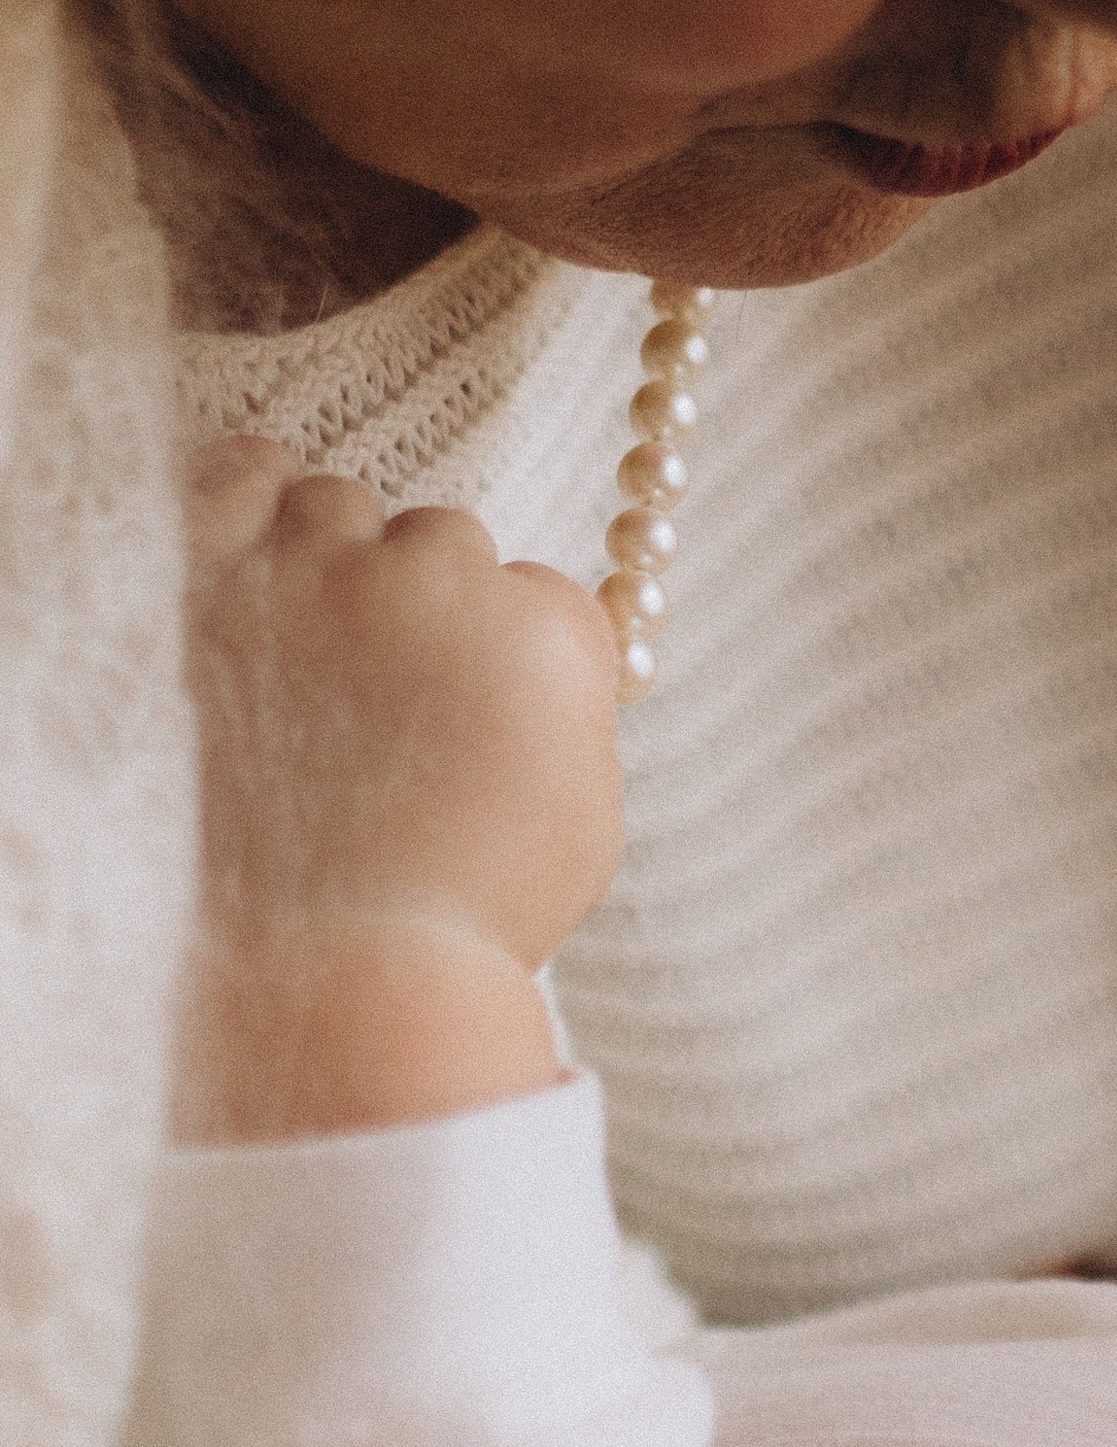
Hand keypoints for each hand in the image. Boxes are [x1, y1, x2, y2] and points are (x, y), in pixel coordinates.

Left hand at [179, 440, 623, 1139]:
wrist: (323, 972)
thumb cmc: (452, 927)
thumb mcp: (575, 826)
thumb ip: (570, 723)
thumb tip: (535, 679)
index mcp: (543, 631)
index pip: (536, 589)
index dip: (498, 650)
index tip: (464, 703)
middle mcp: (437, 579)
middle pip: (437, 537)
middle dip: (416, 602)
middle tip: (377, 686)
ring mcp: (317, 575)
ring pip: (334, 499)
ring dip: (327, 552)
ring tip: (299, 628)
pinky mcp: (210, 584)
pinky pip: (234, 473)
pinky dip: (243, 491)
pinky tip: (241, 532)